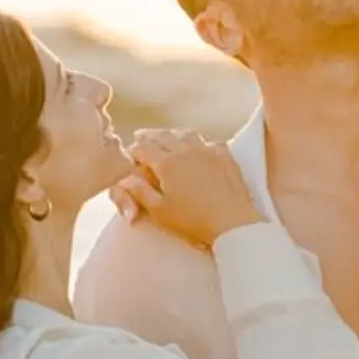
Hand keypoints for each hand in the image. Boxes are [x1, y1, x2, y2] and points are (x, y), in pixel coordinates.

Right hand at [123, 129, 260, 247]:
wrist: (232, 224)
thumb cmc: (193, 222)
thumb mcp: (159, 212)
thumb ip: (140, 192)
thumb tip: (125, 178)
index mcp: (166, 163)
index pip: (143, 148)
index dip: (134, 151)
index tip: (131, 155)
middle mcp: (185, 150)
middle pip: (162, 136)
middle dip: (149, 136)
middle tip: (141, 137)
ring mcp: (207, 151)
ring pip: (185, 134)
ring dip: (172, 134)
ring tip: (167, 137)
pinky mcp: (225, 157)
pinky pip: (208, 141)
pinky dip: (198, 142)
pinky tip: (198, 147)